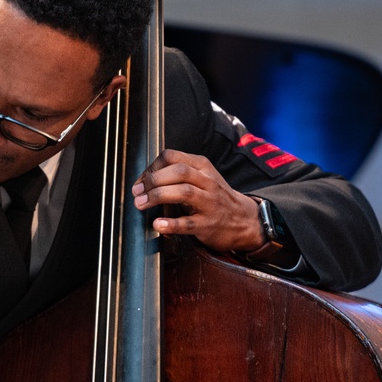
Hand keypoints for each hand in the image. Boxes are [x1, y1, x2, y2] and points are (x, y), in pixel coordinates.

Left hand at [132, 148, 265, 252]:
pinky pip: (188, 223)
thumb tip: (144, 178)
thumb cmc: (215, 197)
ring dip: (157, 196)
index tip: (140, 180)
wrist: (245, 220)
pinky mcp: (209, 225)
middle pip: (178, 172)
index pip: (172, 157)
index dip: (152, 167)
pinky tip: (157, 224)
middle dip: (153, 180)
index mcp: (202, 166)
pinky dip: (171, 224)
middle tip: (137, 192)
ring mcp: (210, 203)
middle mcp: (207, 182)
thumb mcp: (202, 177)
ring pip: (183, 193)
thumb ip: (178, 173)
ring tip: (140, 204)